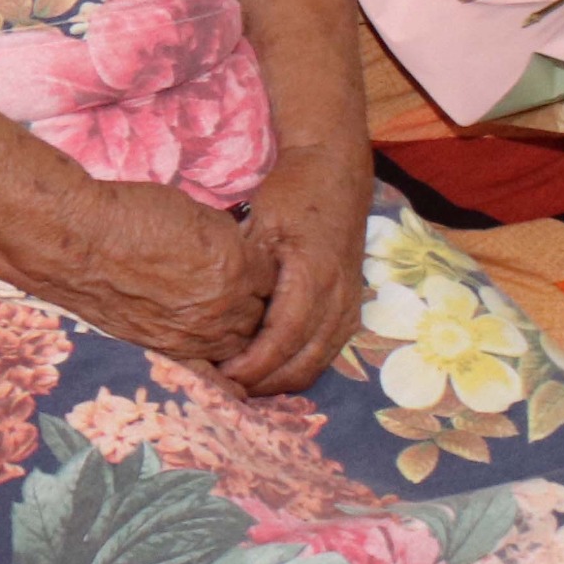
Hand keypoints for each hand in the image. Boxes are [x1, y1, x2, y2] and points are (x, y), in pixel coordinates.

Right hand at [39, 181, 273, 370]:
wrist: (75, 241)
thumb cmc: (128, 216)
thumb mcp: (193, 211)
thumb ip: (226, 239)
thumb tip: (237, 253)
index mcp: (235, 264)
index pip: (271, 277)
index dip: (259, 269)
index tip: (248, 264)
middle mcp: (223, 305)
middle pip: (261, 314)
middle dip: (254, 303)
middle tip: (236, 292)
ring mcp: (196, 333)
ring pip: (241, 344)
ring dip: (238, 333)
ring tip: (223, 320)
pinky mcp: (169, 350)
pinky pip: (211, 374)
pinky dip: (225, 378)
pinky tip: (235, 385)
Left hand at [220, 158, 371, 397]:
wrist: (337, 174)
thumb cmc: (294, 194)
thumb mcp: (260, 223)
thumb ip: (244, 266)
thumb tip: (213, 306)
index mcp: (315, 277)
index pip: (283, 338)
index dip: (253, 364)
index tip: (221, 376)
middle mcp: (339, 298)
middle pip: (304, 362)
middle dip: (265, 382)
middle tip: (225, 389)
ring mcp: (349, 305)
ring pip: (318, 362)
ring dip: (282, 380)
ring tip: (243, 384)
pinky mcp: (350, 307)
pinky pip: (326, 351)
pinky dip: (298, 366)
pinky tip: (268, 368)